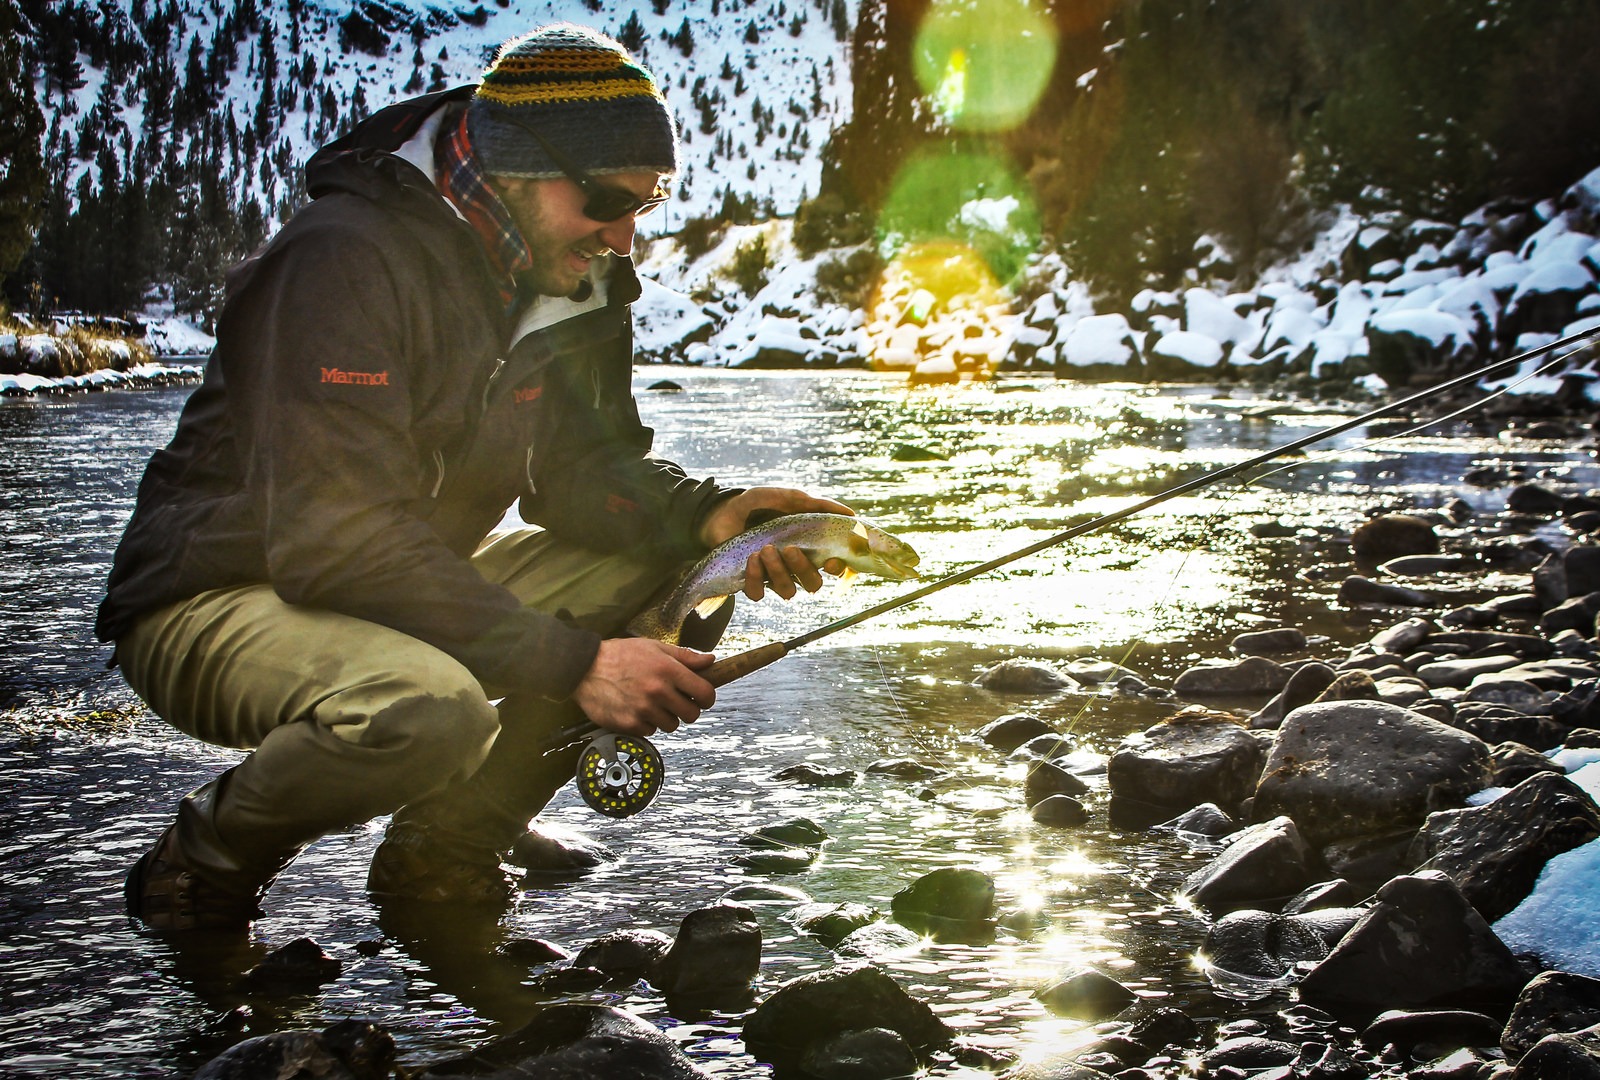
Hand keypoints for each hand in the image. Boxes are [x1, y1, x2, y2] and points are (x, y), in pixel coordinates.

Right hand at [571, 637, 716, 736]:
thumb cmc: (619, 655)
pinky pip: (650, 731)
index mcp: (668, 670)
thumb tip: (710, 661)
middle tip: (676, 701)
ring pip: (671, 725)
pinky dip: (646, 723)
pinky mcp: (629, 724)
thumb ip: (685, 656)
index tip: (701, 698)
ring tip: (652, 703)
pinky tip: (636, 708)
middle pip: (692, 715)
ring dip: (666, 717)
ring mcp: (643, 710)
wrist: (584, 668)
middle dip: (687, 709)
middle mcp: (657, 691)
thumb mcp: (654, 647)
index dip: (707, 698)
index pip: (705, 694)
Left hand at [697, 486, 854, 601]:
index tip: (832, 561)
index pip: (832, 568)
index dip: (837, 569)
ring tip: (765, 549)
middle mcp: (794, 566)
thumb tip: (850, 514)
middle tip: (789, 550)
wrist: (722, 510)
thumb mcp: (788, 498)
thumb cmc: (758, 504)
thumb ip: (817, 505)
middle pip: (812, 584)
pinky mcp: (750, 581)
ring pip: (788, 590)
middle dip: (803, 569)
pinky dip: (756, 578)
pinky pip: (758, 593)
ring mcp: (773, 576)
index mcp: (808, 547)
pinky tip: (752, 559)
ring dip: (779, 571)